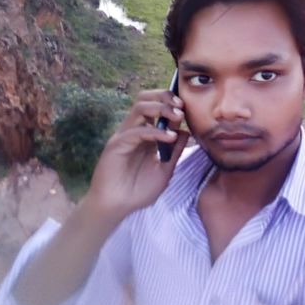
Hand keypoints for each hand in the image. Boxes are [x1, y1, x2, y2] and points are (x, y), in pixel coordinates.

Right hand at [85, 89, 188, 221]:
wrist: (117, 207)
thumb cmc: (138, 191)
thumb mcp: (165, 169)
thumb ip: (175, 150)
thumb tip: (187, 132)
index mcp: (145, 134)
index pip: (156, 107)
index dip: (172, 103)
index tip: (188, 107)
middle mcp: (134, 130)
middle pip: (145, 99)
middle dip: (164, 96)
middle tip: (181, 104)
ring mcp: (124, 136)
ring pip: (139, 108)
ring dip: (161, 108)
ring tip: (178, 116)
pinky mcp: (117, 145)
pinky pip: (137, 131)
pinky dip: (156, 131)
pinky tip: (170, 137)